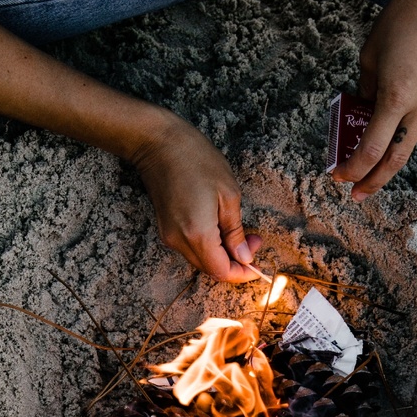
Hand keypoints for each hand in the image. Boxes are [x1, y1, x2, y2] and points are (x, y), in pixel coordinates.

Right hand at [131, 112, 260, 281]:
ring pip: (202, 260)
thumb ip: (235, 231)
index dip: (242, 273)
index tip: (257, 263)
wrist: (159, 143)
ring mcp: (170, 237)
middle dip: (235, 262)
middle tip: (253, 239)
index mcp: (198, 234)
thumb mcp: (228, 194)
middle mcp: (180, 242)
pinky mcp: (166, 230)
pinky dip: (209, 246)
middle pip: (211, 269)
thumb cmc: (196, 160)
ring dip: (222, 254)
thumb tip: (244, 256)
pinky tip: (219, 227)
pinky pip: (191, 248)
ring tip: (239, 231)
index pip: (222, 272)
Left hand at [332, 0, 416, 200]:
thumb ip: (366, 91)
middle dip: (374, 181)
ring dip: (389, 163)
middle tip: (357, 195)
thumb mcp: (370, 56)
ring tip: (371, 173)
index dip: (354, 168)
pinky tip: (390, 141)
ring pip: (411, 145)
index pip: (372, 149)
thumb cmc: (401, 17)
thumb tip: (365, 113)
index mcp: (396, 97)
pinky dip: (402, 139)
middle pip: (396, 160)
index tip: (339, 175)